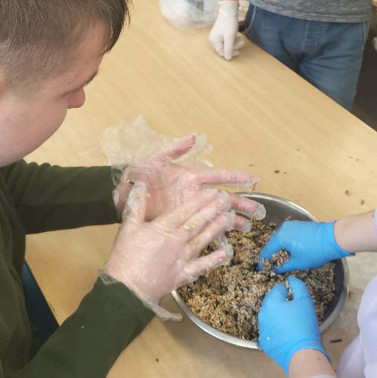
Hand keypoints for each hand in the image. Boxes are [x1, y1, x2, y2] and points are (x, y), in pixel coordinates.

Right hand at [103, 184, 234, 312]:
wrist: (126, 288)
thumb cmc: (124, 257)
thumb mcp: (127, 227)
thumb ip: (136, 205)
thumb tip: (140, 185)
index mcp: (162, 228)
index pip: (184, 210)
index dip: (199, 200)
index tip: (212, 192)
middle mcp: (175, 241)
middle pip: (197, 222)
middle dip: (212, 210)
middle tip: (226, 200)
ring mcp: (181, 258)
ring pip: (202, 240)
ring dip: (216, 229)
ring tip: (229, 219)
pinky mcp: (182, 275)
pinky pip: (200, 266)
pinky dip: (213, 260)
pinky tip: (225, 253)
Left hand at [113, 133, 261, 226]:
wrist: (121, 195)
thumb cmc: (138, 174)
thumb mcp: (156, 158)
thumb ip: (175, 149)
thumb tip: (193, 136)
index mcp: (190, 177)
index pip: (218, 176)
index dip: (235, 177)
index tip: (252, 179)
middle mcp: (193, 194)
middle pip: (222, 199)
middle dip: (240, 203)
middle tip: (256, 209)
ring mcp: (187, 210)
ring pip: (214, 216)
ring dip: (231, 220)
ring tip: (246, 227)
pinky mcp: (179, 223)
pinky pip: (199, 229)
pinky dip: (212, 235)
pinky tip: (225, 240)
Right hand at [209, 1, 244, 59]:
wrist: (229, 10)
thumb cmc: (229, 23)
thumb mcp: (230, 37)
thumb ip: (228, 48)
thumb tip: (228, 59)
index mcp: (214, 40)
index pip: (221, 52)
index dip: (230, 53)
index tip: (238, 52)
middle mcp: (214, 39)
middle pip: (225, 48)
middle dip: (235, 46)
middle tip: (242, 42)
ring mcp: (218, 36)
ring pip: (228, 44)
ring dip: (236, 43)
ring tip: (242, 39)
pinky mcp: (222, 33)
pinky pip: (228, 40)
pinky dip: (234, 39)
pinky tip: (239, 36)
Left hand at [258, 277, 326, 372]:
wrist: (302, 354)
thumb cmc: (304, 326)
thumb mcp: (305, 301)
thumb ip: (298, 286)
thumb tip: (290, 279)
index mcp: (270, 302)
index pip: (279, 288)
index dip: (290, 293)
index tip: (298, 302)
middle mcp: (262, 314)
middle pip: (272, 301)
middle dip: (283, 303)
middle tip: (297, 312)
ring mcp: (262, 329)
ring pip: (270, 316)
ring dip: (279, 316)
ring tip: (293, 325)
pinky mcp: (264, 343)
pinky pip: (270, 330)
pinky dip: (277, 330)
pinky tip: (287, 335)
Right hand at [259, 220, 351, 271]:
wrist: (331, 238)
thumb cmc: (314, 252)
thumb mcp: (297, 263)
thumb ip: (283, 267)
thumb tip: (275, 269)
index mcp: (280, 237)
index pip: (267, 250)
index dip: (263, 261)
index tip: (262, 269)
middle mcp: (283, 229)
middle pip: (272, 243)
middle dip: (271, 254)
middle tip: (272, 265)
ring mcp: (291, 225)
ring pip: (280, 238)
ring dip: (279, 248)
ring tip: (282, 260)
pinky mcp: (298, 225)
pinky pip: (288, 235)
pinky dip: (286, 243)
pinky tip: (291, 251)